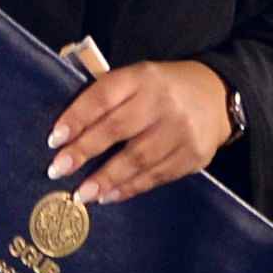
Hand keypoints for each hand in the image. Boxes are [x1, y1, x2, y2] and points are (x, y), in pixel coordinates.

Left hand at [43, 60, 234, 206]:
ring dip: (106, 179)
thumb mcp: (138, 79)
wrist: (218, 95)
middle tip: (57, 169)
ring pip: (137, 159)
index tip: (54, 139)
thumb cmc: (162, 89)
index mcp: (142, 77)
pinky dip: (130, 188)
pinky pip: (157, 176)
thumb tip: (67, 132)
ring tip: (82, 193)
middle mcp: (162, 102)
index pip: (104, 95)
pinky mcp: (194, 156)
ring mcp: (181, 131)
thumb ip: (108, 97)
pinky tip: (109, 195)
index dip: (77, 116)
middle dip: (84, 151)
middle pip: (117, 128)